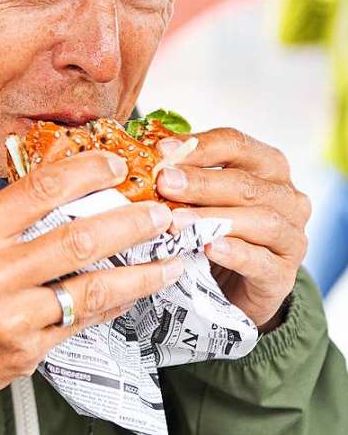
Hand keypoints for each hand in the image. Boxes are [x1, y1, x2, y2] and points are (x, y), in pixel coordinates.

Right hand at [0, 151, 179, 400]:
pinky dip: (111, 306)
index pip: (39, 190)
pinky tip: (132, 295)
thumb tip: (54, 198)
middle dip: (130, 222)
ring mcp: (11, 313)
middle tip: (163, 213)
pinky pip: (80, 323)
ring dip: (140, 272)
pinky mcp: (25, 350)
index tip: (117, 164)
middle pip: (78, 237)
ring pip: (91, 286)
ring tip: (171, 260)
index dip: (86, 172)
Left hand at [155, 128, 310, 331]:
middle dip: (200, 182)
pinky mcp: (283, 274)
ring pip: (259, 220)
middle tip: (163, 182)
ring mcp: (290, 236)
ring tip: (176, 220)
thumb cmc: (211, 231)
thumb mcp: (196, 199)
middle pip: (244, 182)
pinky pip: (262, 261)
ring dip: (213, 218)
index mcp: (265, 166)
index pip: (235, 145)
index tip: (162, 150)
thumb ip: (180, 178)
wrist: (232, 289)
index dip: (199, 146)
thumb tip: (144, 159)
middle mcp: (285, 197)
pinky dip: (236, 253)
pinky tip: (210, 248)